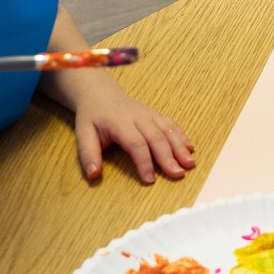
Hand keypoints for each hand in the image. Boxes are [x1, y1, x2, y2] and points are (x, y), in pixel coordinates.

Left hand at [74, 88, 194, 184]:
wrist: (100, 93)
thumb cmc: (92, 117)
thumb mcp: (83, 134)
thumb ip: (88, 155)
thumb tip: (93, 175)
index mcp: (120, 122)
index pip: (136, 143)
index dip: (144, 162)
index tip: (149, 179)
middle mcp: (138, 117)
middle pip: (157, 138)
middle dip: (169, 157)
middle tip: (178, 174)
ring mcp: (149, 114)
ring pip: (168, 130)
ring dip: (180, 147)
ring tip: (190, 163)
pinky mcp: (156, 115)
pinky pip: (171, 124)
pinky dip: (182, 136)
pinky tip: (190, 148)